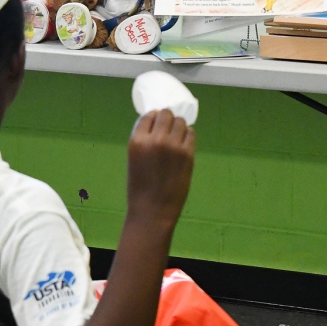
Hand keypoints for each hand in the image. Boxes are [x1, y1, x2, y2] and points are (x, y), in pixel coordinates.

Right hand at [127, 110, 195, 228]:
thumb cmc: (140, 188)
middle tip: (169, 128)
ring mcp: (173, 146)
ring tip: (177, 136)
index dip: (154, 117)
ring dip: (179, 126)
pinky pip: (191, 134)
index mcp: (137, 141)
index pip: (148, 116)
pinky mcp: (188, 154)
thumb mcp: (134, 159)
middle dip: (168, 119)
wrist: (152, 210)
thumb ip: (145, 141)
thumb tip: (158, 125)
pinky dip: (188, 135)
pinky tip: (184, 143)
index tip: (157, 122)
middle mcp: (155, 140)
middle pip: (166, 114)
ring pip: (180, 122)